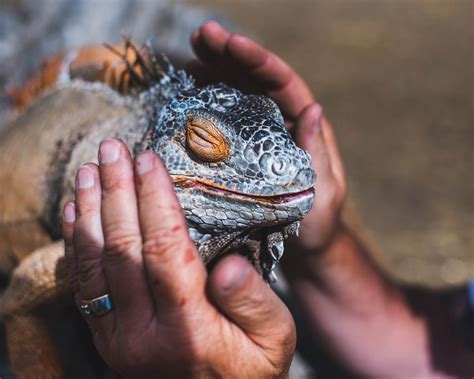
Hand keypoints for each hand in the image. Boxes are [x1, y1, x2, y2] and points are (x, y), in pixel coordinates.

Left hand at [61, 139, 294, 377]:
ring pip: (95, 264)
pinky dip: (77, 245)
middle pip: (123, 249)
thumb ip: (254, 303)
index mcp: (190, 330)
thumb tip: (227, 266)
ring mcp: (119, 338)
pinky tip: (76, 214)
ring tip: (90, 171)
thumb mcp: (275, 338)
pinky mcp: (108, 338)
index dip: (155, 200)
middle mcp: (144, 335)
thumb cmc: (252, 367)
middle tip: (114, 150)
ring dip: (90, 211)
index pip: (165, 250)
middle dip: (117, 192)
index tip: (149, 160)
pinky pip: (84, 287)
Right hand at [189, 22, 345, 250]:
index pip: (281, 83)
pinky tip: (187, 93)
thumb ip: (317, 155)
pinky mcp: (239, 154)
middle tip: (200, 35)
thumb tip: (312, 108)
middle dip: (229, 55)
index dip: (256, 60)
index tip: (228, 42)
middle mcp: (279, 125)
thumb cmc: (317, 225)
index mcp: (303, 128)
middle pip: (254, 80)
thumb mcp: (322, 193)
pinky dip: (205, 105)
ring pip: (235, 95)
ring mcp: (257, 138)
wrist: (303, 249)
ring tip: (189, 54)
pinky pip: (221, 122)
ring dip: (215, 72)